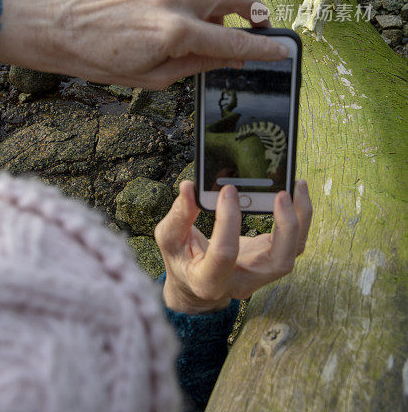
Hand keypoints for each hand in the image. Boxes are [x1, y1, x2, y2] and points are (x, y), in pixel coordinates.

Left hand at [0, 0, 287, 88]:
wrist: (58, 26)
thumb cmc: (99, 59)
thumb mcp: (153, 76)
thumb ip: (198, 63)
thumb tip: (230, 57)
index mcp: (175, 31)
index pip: (232, 39)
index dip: (262, 48)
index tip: (283, 51)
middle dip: (255, 10)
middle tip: (258, 29)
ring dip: (219, 9)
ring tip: (207, 34)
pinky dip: (192, 5)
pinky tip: (176, 23)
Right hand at [154, 180, 311, 313]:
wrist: (196, 285)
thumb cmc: (182, 260)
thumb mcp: (169, 239)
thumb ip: (178, 215)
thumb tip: (189, 187)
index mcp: (209, 280)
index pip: (225, 253)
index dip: (228, 221)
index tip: (227, 190)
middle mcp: (242, 282)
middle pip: (279, 262)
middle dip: (286, 227)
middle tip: (282, 194)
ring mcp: (260, 274)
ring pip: (293, 252)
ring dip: (301, 219)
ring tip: (298, 185)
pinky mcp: (269, 259)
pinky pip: (294, 243)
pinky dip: (300, 218)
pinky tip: (296, 192)